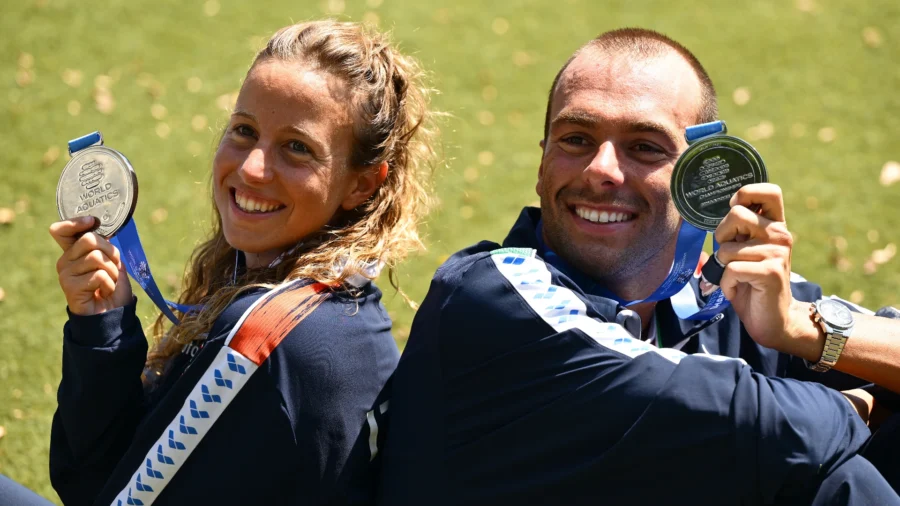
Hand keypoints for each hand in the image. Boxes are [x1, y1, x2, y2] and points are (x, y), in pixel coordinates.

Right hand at [50, 216, 132, 315]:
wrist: (111, 316)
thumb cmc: (112, 288)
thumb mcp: (113, 263)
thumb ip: (105, 247)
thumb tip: (102, 231)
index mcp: (74, 252)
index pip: (61, 230)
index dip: (75, 222)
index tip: (93, 222)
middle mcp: (65, 261)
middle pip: (89, 239)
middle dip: (110, 253)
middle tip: (113, 269)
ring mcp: (65, 274)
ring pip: (97, 257)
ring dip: (112, 272)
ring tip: (108, 284)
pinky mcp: (70, 287)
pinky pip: (99, 275)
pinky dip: (109, 285)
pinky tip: (104, 293)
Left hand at [714, 183, 794, 350]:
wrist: (773, 319)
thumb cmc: (752, 283)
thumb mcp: (744, 251)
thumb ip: (736, 231)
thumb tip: (713, 210)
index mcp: (775, 225)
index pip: (769, 191)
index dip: (745, 194)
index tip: (734, 210)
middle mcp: (780, 234)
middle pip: (736, 214)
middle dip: (722, 236)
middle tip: (730, 256)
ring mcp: (778, 252)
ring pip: (727, 248)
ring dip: (723, 267)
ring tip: (737, 278)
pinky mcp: (771, 272)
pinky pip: (730, 269)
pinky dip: (726, 283)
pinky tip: (738, 289)